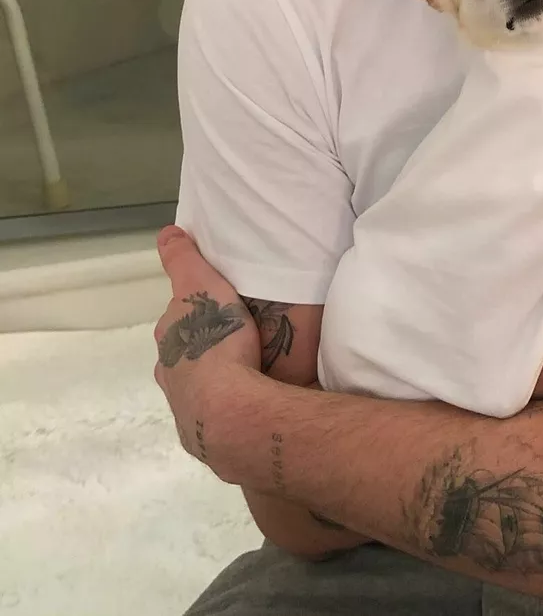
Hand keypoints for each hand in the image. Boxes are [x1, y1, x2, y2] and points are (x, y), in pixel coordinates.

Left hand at [152, 225, 260, 477]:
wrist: (230, 411)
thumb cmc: (214, 341)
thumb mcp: (200, 286)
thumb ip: (183, 261)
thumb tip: (166, 233)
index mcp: (167, 342)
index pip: (174, 322)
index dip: (193, 312)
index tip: (216, 308)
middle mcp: (169, 375)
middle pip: (183, 355)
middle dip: (203, 346)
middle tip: (236, 336)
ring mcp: (186, 407)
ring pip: (199, 385)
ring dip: (217, 377)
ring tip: (248, 368)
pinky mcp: (208, 435)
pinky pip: (219, 411)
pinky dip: (231, 402)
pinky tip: (250, 398)